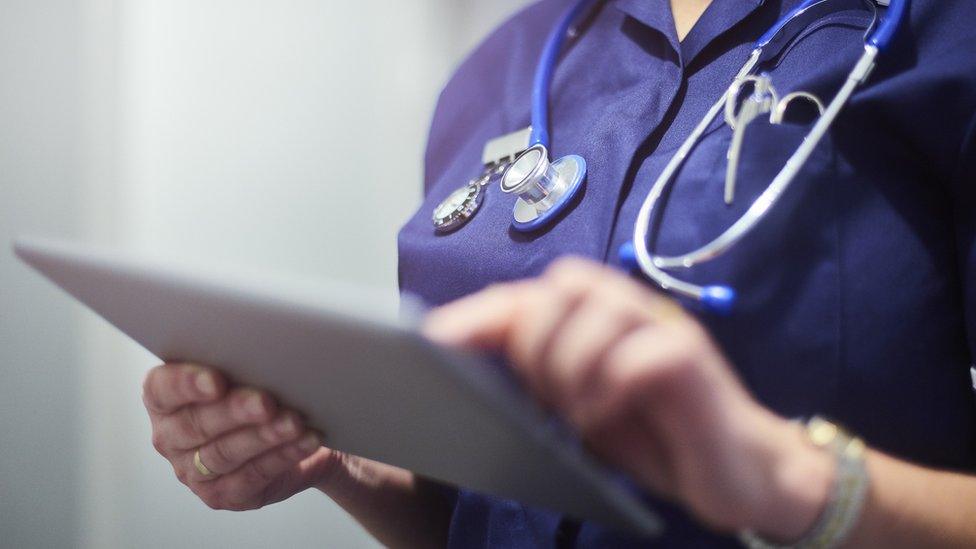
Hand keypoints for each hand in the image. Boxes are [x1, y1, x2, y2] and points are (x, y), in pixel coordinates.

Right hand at [142, 363, 341, 510]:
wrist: (298, 434)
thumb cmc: (262, 392)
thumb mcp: (246, 372)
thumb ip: (239, 361)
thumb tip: (259, 351)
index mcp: (165, 400)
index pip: (162, 389)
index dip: (186, 384)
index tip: (215, 380)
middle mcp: (171, 437)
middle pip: (196, 424)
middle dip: (234, 411)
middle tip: (266, 401)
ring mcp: (193, 471)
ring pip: (225, 454)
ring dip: (263, 436)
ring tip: (293, 422)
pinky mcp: (222, 495)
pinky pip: (253, 475)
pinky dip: (283, 456)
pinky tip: (305, 440)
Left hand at [423, 258, 833, 540]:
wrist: (738, 469)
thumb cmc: (653, 434)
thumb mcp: (583, 405)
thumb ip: (541, 378)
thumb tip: (470, 373)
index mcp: (596, 315)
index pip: (525, 297)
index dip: (475, 316)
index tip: (429, 342)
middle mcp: (629, 307)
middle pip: (558, 286)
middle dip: (534, 342)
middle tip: (546, 396)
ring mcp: (663, 327)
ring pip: (593, 306)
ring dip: (569, 365)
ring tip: (576, 412)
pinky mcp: (692, 358)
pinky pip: (639, 353)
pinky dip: (609, 388)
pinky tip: (604, 419)